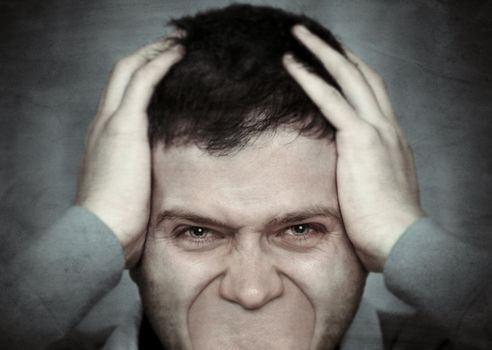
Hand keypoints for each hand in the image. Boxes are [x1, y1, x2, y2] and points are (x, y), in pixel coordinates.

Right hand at [76, 36, 183, 266]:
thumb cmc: (119, 223)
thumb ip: (143, 177)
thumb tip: (165, 183)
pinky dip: (160, 62)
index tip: (162, 69)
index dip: (140, 77)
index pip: (120, 96)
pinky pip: (143, 81)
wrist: (101, 233)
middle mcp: (103, 124)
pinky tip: (178, 52)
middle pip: (122, 74)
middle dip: (147, 55)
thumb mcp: (132, 192)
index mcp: (105, 139)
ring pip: (130, 70)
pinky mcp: (124, 126)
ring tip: (179, 42)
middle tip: (172, 46)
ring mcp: (111, 122)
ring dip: (155, 52)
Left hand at [284, 25, 424, 271]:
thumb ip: (366, 175)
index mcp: (392, 139)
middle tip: (316, 37)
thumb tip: (350, 178)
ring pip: (348, 76)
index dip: (355, 74)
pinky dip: (309, 78)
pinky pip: (331, 99)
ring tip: (299, 36)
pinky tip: (291, 64)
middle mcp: (387, 127)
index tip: (338, 62)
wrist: (401, 241)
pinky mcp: (361, 139)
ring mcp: (377, 130)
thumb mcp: (378, 192)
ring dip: (322, 51)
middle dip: (338, 52)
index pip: (373, 95)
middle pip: (363, 75)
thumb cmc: (385, 227)